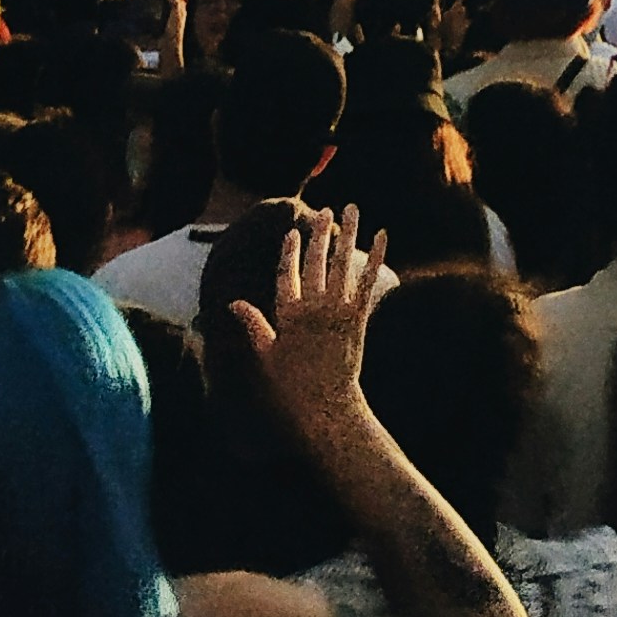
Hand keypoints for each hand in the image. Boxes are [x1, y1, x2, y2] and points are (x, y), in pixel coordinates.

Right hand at [231, 205, 385, 454]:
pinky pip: (369, 280)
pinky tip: (382, 234)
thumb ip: (253, 325)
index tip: (292, 231)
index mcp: (288, 314)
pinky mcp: (358, 317)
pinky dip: (377, 256)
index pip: (287, 273)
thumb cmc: (290, 386)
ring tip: (352, 208)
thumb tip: (233, 303)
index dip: (290, 250)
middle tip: (324, 210)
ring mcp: (338, 310)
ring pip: (343, 262)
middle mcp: (313, 306)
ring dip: (349, 233)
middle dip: (320, 233)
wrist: (325, 408)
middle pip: (317, 260)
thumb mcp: (264, 357)